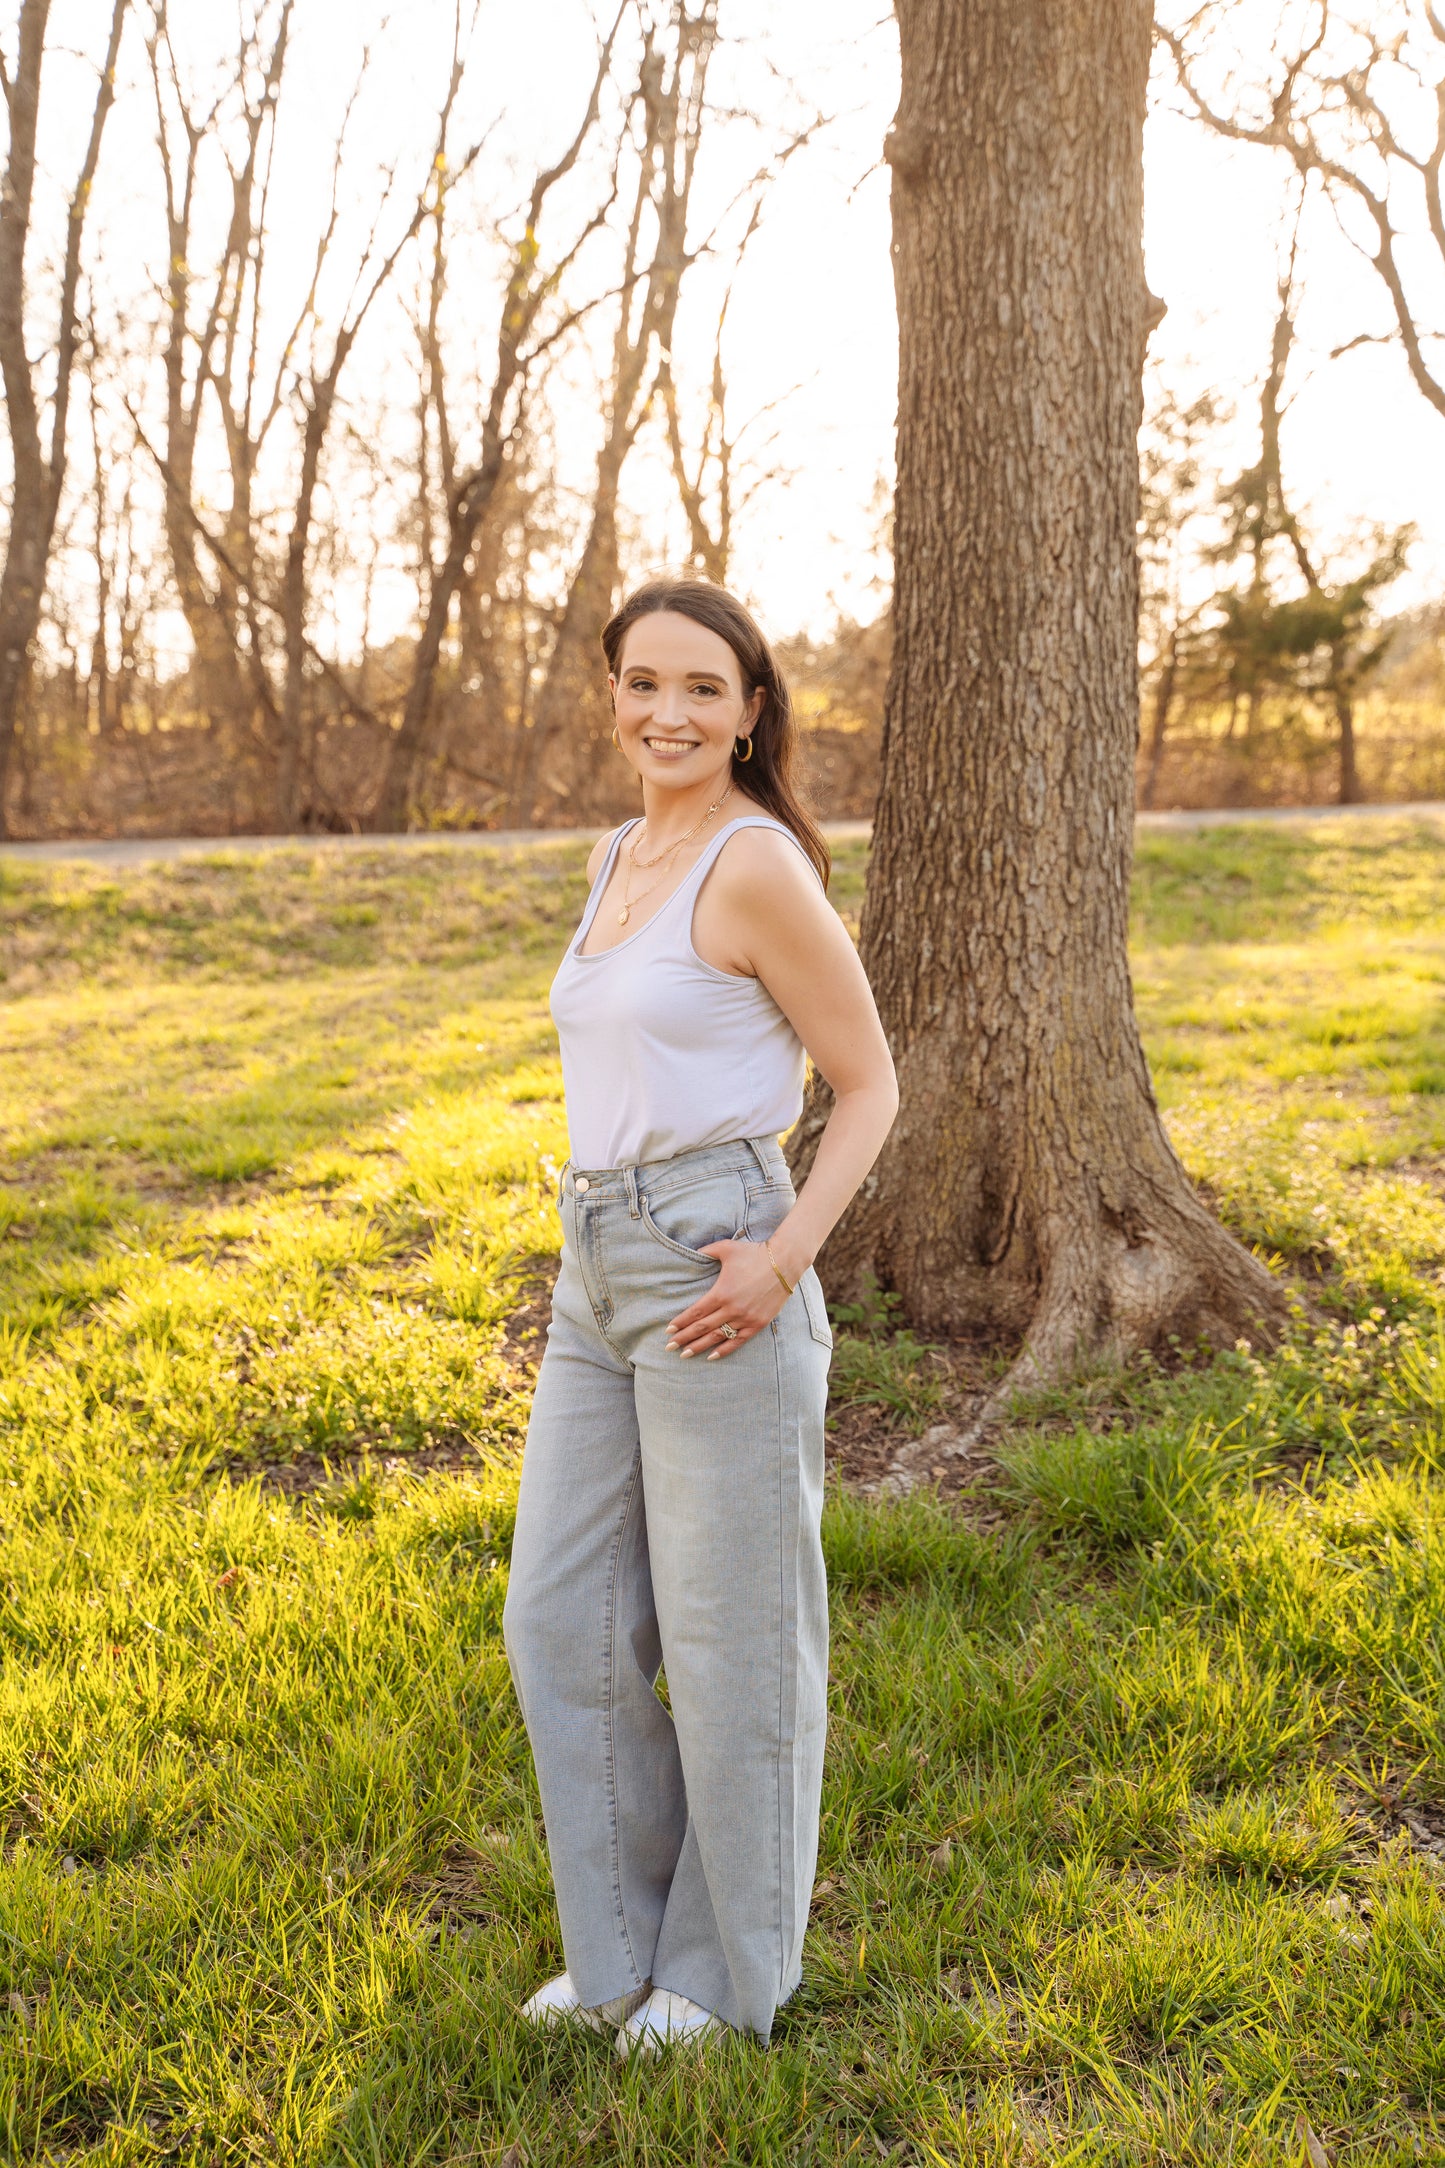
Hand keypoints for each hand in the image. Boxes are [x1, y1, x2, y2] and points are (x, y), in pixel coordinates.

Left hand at [664, 1238, 790, 1359]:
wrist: (784, 1263)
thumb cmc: (754, 1253)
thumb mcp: (726, 1248)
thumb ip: (707, 1251)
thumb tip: (693, 1251)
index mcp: (721, 1293)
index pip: (695, 1313)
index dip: (681, 1323)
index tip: (668, 1330)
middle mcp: (731, 1309)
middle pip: (702, 1328)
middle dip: (684, 1338)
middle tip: (669, 1347)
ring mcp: (745, 1318)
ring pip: (717, 1337)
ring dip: (699, 1347)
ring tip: (684, 1354)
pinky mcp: (758, 1324)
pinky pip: (738, 1341)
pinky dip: (724, 1350)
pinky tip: (711, 1357)